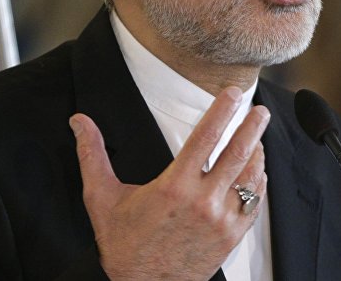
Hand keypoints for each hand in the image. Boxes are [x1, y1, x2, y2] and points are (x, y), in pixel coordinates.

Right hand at [69, 86, 269, 279]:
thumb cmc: (124, 246)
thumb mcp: (102, 198)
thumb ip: (92, 155)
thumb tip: (79, 122)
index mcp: (174, 187)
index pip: (205, 138)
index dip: (222, 111)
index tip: (232, 94)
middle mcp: (203, 202)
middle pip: (238, 153)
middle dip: (252, 127)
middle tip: (260, 111)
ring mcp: (221, 220)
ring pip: (250, 178)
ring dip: (257, 154)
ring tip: (258, 138)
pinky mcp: (231, 237)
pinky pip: (254, 204)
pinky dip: (259, 184)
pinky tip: (257, 172)